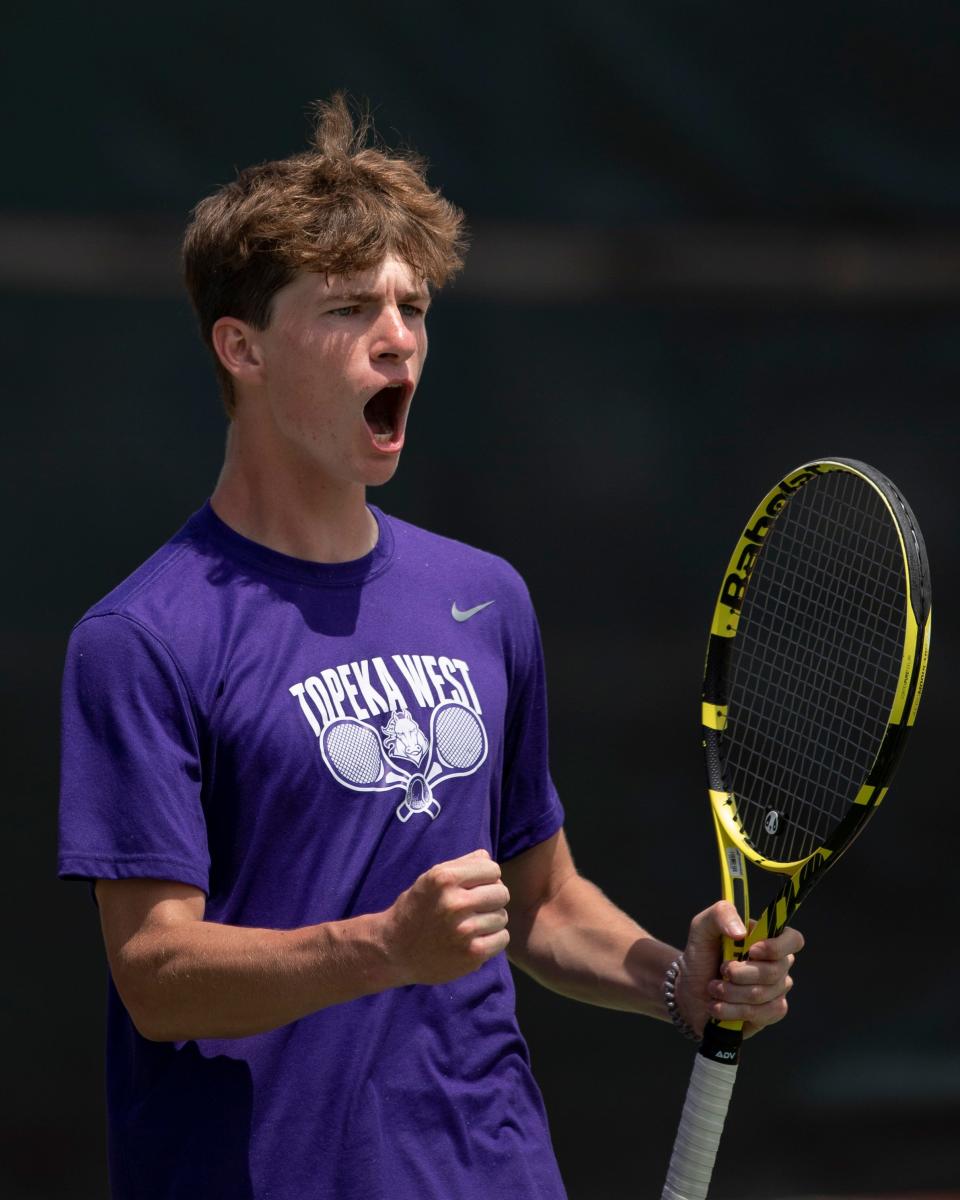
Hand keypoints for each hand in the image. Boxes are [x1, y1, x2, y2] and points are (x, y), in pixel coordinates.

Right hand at [384, 849, 510, 985]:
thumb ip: (461, 864)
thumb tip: (487, 857)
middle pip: (502, 892)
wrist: (393, 950)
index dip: (486, 877)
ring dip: (490, 920)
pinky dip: (493, 939)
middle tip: (475, 907)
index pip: (492, 869)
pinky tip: (475, 939)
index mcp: (444, 878)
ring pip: (502, 916)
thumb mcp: (430, 878)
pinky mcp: (472, 954)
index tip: (475, 886)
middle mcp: (455, 903)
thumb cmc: (415, 909)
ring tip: (471, 924)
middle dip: (491, 898)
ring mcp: (464, 931)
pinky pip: (502, 939)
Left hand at [676, 901, 803, 1038]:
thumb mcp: (702, 927)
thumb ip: (721, 915)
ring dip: (731, 993)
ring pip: (764, 994)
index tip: (752, 951)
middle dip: (740, 973)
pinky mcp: (770, 1013)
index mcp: (766, 938)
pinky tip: (719, 1007)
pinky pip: (762, 1014)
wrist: (689, 991)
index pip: (793, 939)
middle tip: (722, 970)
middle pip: (775, 971)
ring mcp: (777, 989)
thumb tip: (741, 932)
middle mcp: (777, 963)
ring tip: (713, 988)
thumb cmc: (701, 956)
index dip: (777, 947)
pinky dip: (734, 1011)